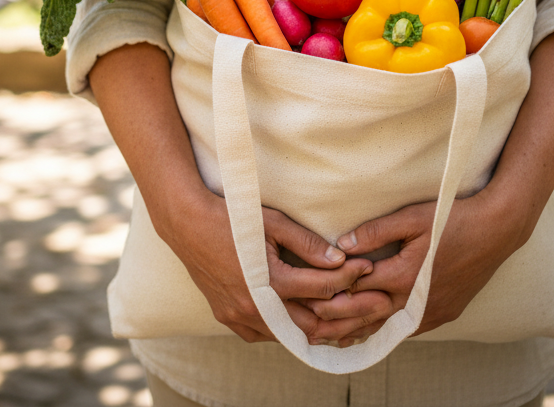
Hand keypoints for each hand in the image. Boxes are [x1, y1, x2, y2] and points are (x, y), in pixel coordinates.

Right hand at [164, 190, 375, 342]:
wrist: (187, 225)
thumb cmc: (232, 218)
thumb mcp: (273, 224)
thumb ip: (307, 244)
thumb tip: (339, 259)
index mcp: (269, 282)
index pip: (322, 287)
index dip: (349, 277)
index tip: (366, 267)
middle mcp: (254, 307)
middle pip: (311, 324)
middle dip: (342, 313)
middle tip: (365, 303)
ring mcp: (239, 317)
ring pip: (289, 335)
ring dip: (315, 326)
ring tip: (341, 314)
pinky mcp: (228, 318)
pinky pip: (265, 334)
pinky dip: (286, 329)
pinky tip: (300, 318)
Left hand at [320, 189, 524, 341]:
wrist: (497, 231)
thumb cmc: (453, 219)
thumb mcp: (412, 218)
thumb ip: (376, 232)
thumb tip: (341, 245)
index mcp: (404, 276)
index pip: (357, 290)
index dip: (331, 291)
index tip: (307, 294)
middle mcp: (416, 300)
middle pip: (367, 317)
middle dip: (337, 322)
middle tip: (309, 328)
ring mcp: (431, 311)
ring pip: (387, 328)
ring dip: (360, 332)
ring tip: (332, 338)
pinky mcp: (443, 313)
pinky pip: (408, 329)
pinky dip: (386, 330)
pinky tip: (373, 332)